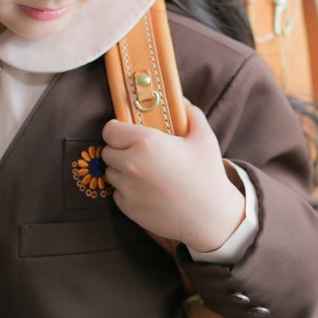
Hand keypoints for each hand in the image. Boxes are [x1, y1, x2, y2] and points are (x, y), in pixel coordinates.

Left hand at [101, 100, 244, 251]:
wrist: (210, 216)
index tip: (128, 132)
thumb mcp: (204, 137)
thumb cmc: (208, 174)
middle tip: (139, 153)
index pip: (110, 130)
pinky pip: (117, 193)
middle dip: (119, 150)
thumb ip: (191, 113)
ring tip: (144, 172)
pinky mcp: (128, 208)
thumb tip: (181, 101)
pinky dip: (127, 191)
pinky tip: (147, 190)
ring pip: (110, 173)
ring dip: (122, 170)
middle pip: (107, 151)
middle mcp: (131, 164)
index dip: (117, 130)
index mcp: (146, 142)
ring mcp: (127, 188)